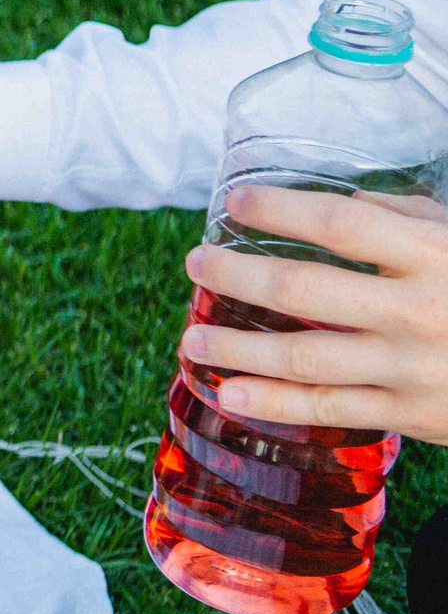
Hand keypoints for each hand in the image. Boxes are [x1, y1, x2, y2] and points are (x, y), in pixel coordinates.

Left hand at [181, 187, 447, 441]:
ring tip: (191, 336)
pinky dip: (273, 404)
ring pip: (304, 356)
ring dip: (237, 347)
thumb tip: (345, 199)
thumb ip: (413, 218)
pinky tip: (230, 392)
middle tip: (195, 263)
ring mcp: (412, 367)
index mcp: (437, 256)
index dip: (282, 209)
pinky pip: (328, 409)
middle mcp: (419, 311)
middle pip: (304, 289)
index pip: (343, 223)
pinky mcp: (411, 414)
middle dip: (237, 275)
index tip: (237, 202)